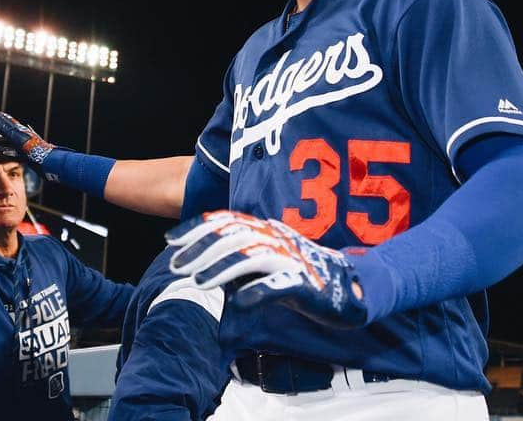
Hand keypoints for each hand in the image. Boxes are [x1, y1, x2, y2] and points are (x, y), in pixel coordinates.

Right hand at [0, 110, 54, 164]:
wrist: (50, 163)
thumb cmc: (35, 151)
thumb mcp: (18, 138)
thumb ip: (6, 127)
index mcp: (20, 131)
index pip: (5, 120)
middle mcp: (23, 136)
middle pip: (6, 130)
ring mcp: (26, 146)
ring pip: (9, 140)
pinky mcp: (28, 155)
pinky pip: (15, 151)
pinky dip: (7, 150)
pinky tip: (3, 153)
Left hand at [165, 211, 368, 328]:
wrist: (353, 287)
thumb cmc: (304, 276)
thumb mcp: (266, 265)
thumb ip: (239, 263)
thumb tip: (204, 267)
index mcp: (267, 230)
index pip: (227, 221)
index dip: (197, 227)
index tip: (169, 240)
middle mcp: (277, 238)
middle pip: (234, 236)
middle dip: (201, 249)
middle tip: (175, 265)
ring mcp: (293, 258)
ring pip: (252, 256)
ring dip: (221, 268)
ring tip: (196, 281)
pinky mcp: (307, 282)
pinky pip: (279, 285)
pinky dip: (258, 291)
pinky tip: (238, 301)